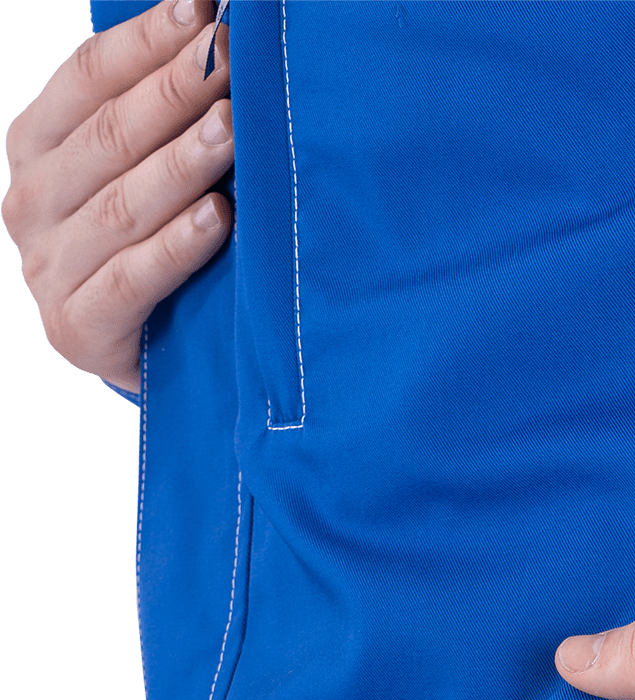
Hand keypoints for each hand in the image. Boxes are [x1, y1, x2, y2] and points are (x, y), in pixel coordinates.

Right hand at [4, 0, 231, 392]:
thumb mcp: (139, 169)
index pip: (89, 75)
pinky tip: (218, 218)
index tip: (204, 7)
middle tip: (231, 60)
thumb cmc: (151, 246)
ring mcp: (46, 268)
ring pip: (121, 205)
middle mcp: (29, 201)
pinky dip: (176, 248)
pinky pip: (131, 279)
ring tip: (233, 130)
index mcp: (35, 144)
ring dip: (182, 163)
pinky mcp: (75, 329)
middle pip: (109, 134)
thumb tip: (213, 28)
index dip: (147, 38)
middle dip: (176, 91)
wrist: (143, 357)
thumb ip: (155, 114)